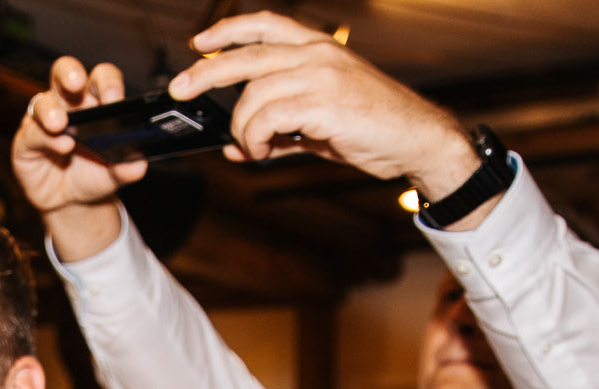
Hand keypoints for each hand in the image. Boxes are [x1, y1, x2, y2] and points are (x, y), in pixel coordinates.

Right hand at [14, 56, 148, 261]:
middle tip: (77, 83)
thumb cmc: (94, 176)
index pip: (101, 79)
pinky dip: (44, 138)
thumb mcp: (115, 175)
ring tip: (61, 123)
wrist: (72, 203)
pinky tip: (60, 145)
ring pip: (42, 102)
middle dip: (70, 73)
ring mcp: (43, 120)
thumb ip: (127, 168)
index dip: (107, 83)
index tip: (114, 99)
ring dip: (50, 110)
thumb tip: (138, 164)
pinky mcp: (26, 142)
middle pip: (65, 73)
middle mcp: (67, 104)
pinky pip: (31, 133)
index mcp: (95, 101)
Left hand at [172, 13, 484, 207]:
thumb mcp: (318, 123)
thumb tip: (234, 148)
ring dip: (243, 129)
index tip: (200, 42)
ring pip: (253, 96)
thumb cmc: (373, 129)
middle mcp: (317, 54)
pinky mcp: (323, 103)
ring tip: (254, 148)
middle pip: (247, 56)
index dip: (229, 30)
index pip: (266, 25)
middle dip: (206, 72)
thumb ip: (278, 129)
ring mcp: (320, 76)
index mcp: (318, 48)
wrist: (417, 139)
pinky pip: (267, 118)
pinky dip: (256, 140)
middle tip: (181, 89)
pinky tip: (264, 152)